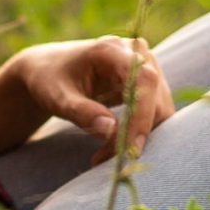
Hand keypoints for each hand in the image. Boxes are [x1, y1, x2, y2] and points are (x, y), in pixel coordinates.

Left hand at [9, 34, 177, 161]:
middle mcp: (135, 53)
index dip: (143, 116)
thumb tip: (111, 130)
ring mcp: (146, 65)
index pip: (143, 81)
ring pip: (159, 109)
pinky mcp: (148, 81)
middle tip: (104, 159)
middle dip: (135, 134)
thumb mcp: (57, 98)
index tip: (131, 149)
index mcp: (112, 50)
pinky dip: (137, 132)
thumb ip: (82, 113)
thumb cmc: (50, 80)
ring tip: (103, 154)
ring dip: (136, 136)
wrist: (49, 69)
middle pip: (156, 98)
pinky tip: (113, 143)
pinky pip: (155, 111)